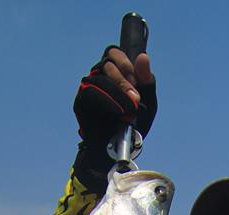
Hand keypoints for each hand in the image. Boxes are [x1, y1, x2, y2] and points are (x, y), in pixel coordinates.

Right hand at [73, 46, 156, 183]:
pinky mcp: (81, 100)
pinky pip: (91, 92)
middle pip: (108, 63)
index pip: (114, 52)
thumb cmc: (133, 124)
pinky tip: (117, 111)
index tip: (136, 82)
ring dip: (118, 93)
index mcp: (114, 72)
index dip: (125, 63)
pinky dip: (106, 100)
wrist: (118, 148)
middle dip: (124, 80)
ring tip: (129, 110)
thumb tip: (143, 56)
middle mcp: (99, 75)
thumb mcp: (147, 102)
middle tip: (135, 99)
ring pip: (101, 77)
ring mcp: (88, 87)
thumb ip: (147, 80)